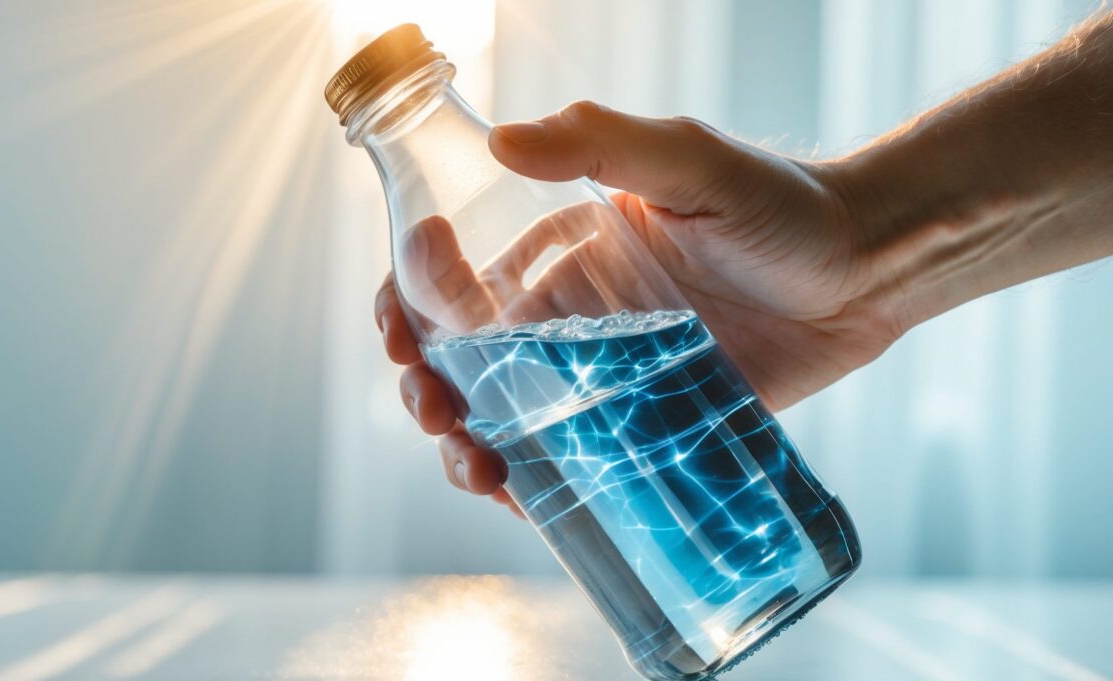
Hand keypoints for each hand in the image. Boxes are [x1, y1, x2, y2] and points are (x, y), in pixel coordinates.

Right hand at [376, 100, 900, 513]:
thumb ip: (601, 145)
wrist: (870, 270)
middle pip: (464, 361)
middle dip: (425, 386)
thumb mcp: (688, 162)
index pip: (458, 278)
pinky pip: (571, 465)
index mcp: (562, 254)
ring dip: (464, 445)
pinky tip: (517, 495)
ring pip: (506, 420)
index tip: (398, 326)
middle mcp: (571, 319)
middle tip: (431, 408)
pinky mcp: (647, 430)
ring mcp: (605, 381)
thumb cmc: (783, 205)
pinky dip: (530, 485)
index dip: (409, 301)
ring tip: (473, 464)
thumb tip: (502, 142)